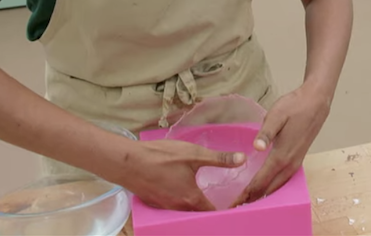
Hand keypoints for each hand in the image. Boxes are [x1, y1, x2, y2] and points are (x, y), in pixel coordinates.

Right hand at [120, 140, 244, 210]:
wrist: (127, 162)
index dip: (225, 210)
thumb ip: (219, 159)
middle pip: (199, 215)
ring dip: (195, 208)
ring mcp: (165, 207)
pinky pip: (173, 208)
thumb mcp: (194, 154)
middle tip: (223, 203)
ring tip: (205, 199)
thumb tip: (243, 159)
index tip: (235, 206)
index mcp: (191, 199)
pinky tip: (183, 192)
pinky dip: (181, 204)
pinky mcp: (155, 203)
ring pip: (185, 212)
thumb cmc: (161, 157)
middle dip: (210, 211)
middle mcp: (178, 208)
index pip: (213, 212)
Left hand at [232, 85, 331, 205]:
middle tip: (237, 205)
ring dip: (264, 194)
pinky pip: (284, 180)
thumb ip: (266, 133)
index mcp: (282, 155)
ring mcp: (296, 162)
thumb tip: (256, 147)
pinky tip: (267, 186)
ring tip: (249, 200)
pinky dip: (273, 187)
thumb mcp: (276, 115)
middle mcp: (290, 163)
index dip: (247, 193)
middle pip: (270, 189)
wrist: (316, 101)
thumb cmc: (295, 106)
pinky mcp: (299, 158)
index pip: (261, 181)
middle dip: (253, 198)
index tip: (235, 203)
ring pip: (278, 186)